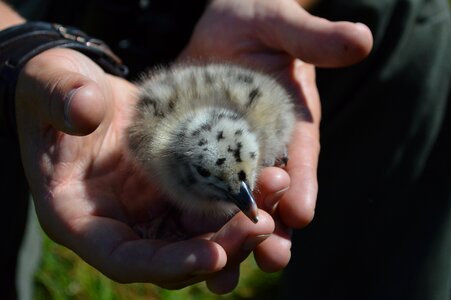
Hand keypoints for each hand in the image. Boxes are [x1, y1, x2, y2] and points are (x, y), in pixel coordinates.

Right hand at [14, 48, 275, 288]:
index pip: (126, 259)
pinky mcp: (174, 189)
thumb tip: (85, 109)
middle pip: (176, 255)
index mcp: (80, 217)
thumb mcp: (50, 87)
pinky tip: (267, 176)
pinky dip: (238, 196)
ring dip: (240, 223)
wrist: (84, 88)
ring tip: (275, 194)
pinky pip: (211, 203)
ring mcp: (151, 208)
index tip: (214, 257)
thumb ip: (61, 98)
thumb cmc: (57, 91)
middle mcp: (122, 223)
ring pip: (202, 233)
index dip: (168, 264)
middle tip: (261, 227)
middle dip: (222, 247)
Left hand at [180, 0, 372, 292]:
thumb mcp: (282, 24)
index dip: (302, 183)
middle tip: (273, 259)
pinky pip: (196, 192)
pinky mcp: (199, 155)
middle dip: (272, 226)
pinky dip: (195, 221)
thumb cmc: (258, 20)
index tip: (300, 212)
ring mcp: (230, 154)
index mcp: (292, 122)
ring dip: (233, 239)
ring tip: (224, 277)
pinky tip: (186, 248)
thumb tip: (361, 39)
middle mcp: (264, 146)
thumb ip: (313, 38)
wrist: (223, 26)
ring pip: (234, 205)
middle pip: (271, 194)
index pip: (301, 158)